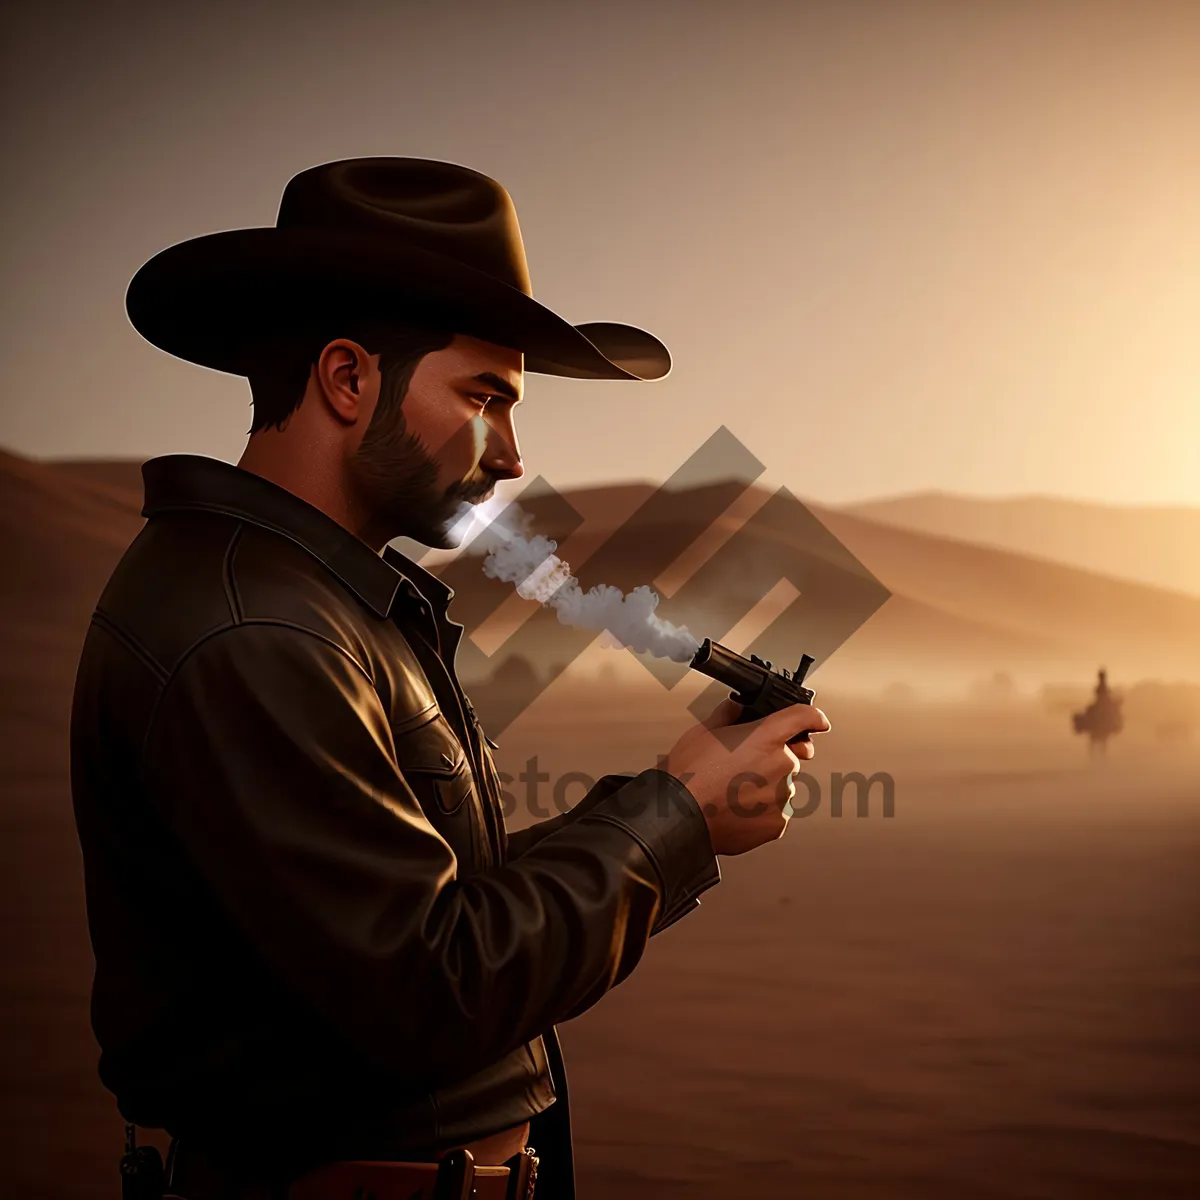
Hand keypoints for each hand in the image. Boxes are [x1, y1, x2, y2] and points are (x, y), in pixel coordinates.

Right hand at [663, 698, 830, 855]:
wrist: (679, 818)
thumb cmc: (688, 776)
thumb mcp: (704, 731)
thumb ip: (729, 714)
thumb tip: (737, 709)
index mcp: (766, 737)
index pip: (803, 717)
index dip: (813, 717)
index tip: (818, 721)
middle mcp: (781, 765)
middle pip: (789, 755)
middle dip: (770, 759)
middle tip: (741, 767)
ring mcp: (782, 796)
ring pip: (781, 785)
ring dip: (764, 786)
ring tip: (731, 792)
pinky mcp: (777, 823)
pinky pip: (775, 811)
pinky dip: (760, 810)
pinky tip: (735, 808)